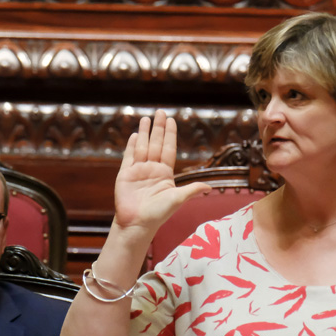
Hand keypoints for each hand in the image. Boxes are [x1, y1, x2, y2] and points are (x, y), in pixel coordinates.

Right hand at [113, 111, 210, 233]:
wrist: (137, 224)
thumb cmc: (158, 214)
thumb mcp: (178, 199)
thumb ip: (192, 190)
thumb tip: (209, 187)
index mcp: (165, 174)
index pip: (169, 149)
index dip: (170, 134)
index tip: (171, 120)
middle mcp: (152, 170)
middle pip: (156, 143)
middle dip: (158, 128)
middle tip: (160, 111)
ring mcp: (138, 171)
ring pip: (143, 147)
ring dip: (144, 132)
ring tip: (146, 118)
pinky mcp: (125, 174)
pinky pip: (129, 156)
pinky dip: (131, 145)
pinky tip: (134, 135)